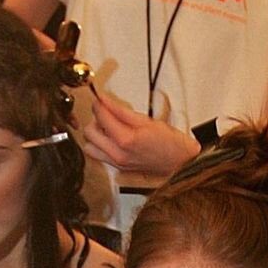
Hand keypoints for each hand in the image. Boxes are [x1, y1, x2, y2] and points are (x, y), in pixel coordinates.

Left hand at [78, 91, 200, 179]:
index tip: (100, 100)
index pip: (101, 117)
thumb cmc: (168, 142)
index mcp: (126, 140)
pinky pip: (98, 155)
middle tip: (106, 114)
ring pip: (90, 147)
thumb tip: (105, 101)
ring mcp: (117, 163)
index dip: (99, 105)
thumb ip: (121, 110)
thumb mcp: (145, 120)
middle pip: (90, 133)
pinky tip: (111, 139)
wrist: (178, 161)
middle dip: (96, 120)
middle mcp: (118, 154)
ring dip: (95, 135)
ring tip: (108, 128)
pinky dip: (100, 145)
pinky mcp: (118, 167)